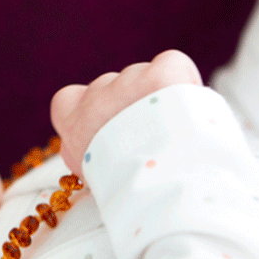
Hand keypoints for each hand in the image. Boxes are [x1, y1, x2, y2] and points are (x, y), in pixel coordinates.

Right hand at [50, 51, 201, 176]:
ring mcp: (126, 84)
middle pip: (111, 89)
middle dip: (131, 105)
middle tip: (153, 136)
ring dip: (157, 94)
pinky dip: (181, 79)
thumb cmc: (130, 194)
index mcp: (74, 127)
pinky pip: (171, 65)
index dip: (89, 109)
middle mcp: (95, 100)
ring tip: (176, 130)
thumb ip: (93, 159)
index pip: (68, 100)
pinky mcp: (159, 74)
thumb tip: (105, 161)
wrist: (159, 188)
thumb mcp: (94, 181)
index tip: (109, 126)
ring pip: (141, 77)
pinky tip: (190, 106)